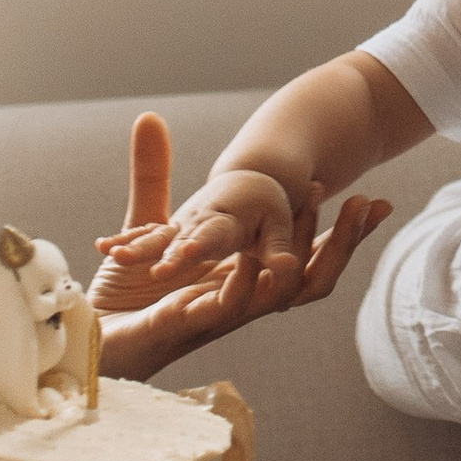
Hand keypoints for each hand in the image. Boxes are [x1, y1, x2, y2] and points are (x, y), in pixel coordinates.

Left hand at [90, 112, 389, 379]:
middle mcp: (239, 300)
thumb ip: (154, 174)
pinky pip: (230, 306)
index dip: (341, 232)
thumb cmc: (118, 294)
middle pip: (312, 276)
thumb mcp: (143, 224)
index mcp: (239, 281)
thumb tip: (151, 118)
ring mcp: (218, 315)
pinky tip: (263, 259)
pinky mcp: (186, 324)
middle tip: (374, 204)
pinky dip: (249, 283)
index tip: (373, 198)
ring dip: (310, 253)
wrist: (86, 341)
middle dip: (346, 241)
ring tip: (330, 214)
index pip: (305, 255)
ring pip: (283, 291)